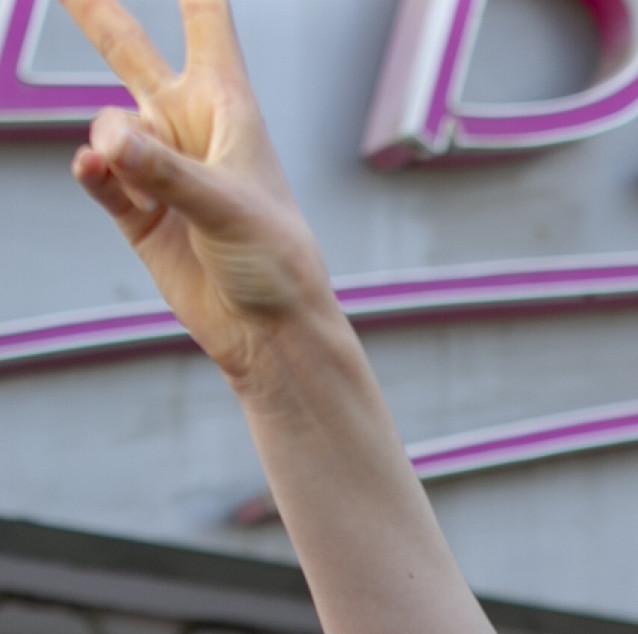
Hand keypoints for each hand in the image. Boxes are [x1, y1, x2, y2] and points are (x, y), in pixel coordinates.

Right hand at [59, 0, 335, 387]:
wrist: (269, 331)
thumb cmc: (276, 261)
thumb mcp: (229, 208)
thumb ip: (165, 171)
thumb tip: (105, 136)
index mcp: (230, 108)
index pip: (208, 24)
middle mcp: (189, 128)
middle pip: (129, 50)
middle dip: (94, 12)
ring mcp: (157, 167)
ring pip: (107, 124)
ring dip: (111, 144)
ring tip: (127, 167)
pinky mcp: (134, 208)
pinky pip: (96, 173)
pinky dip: (94, 173)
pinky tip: (98, 171)